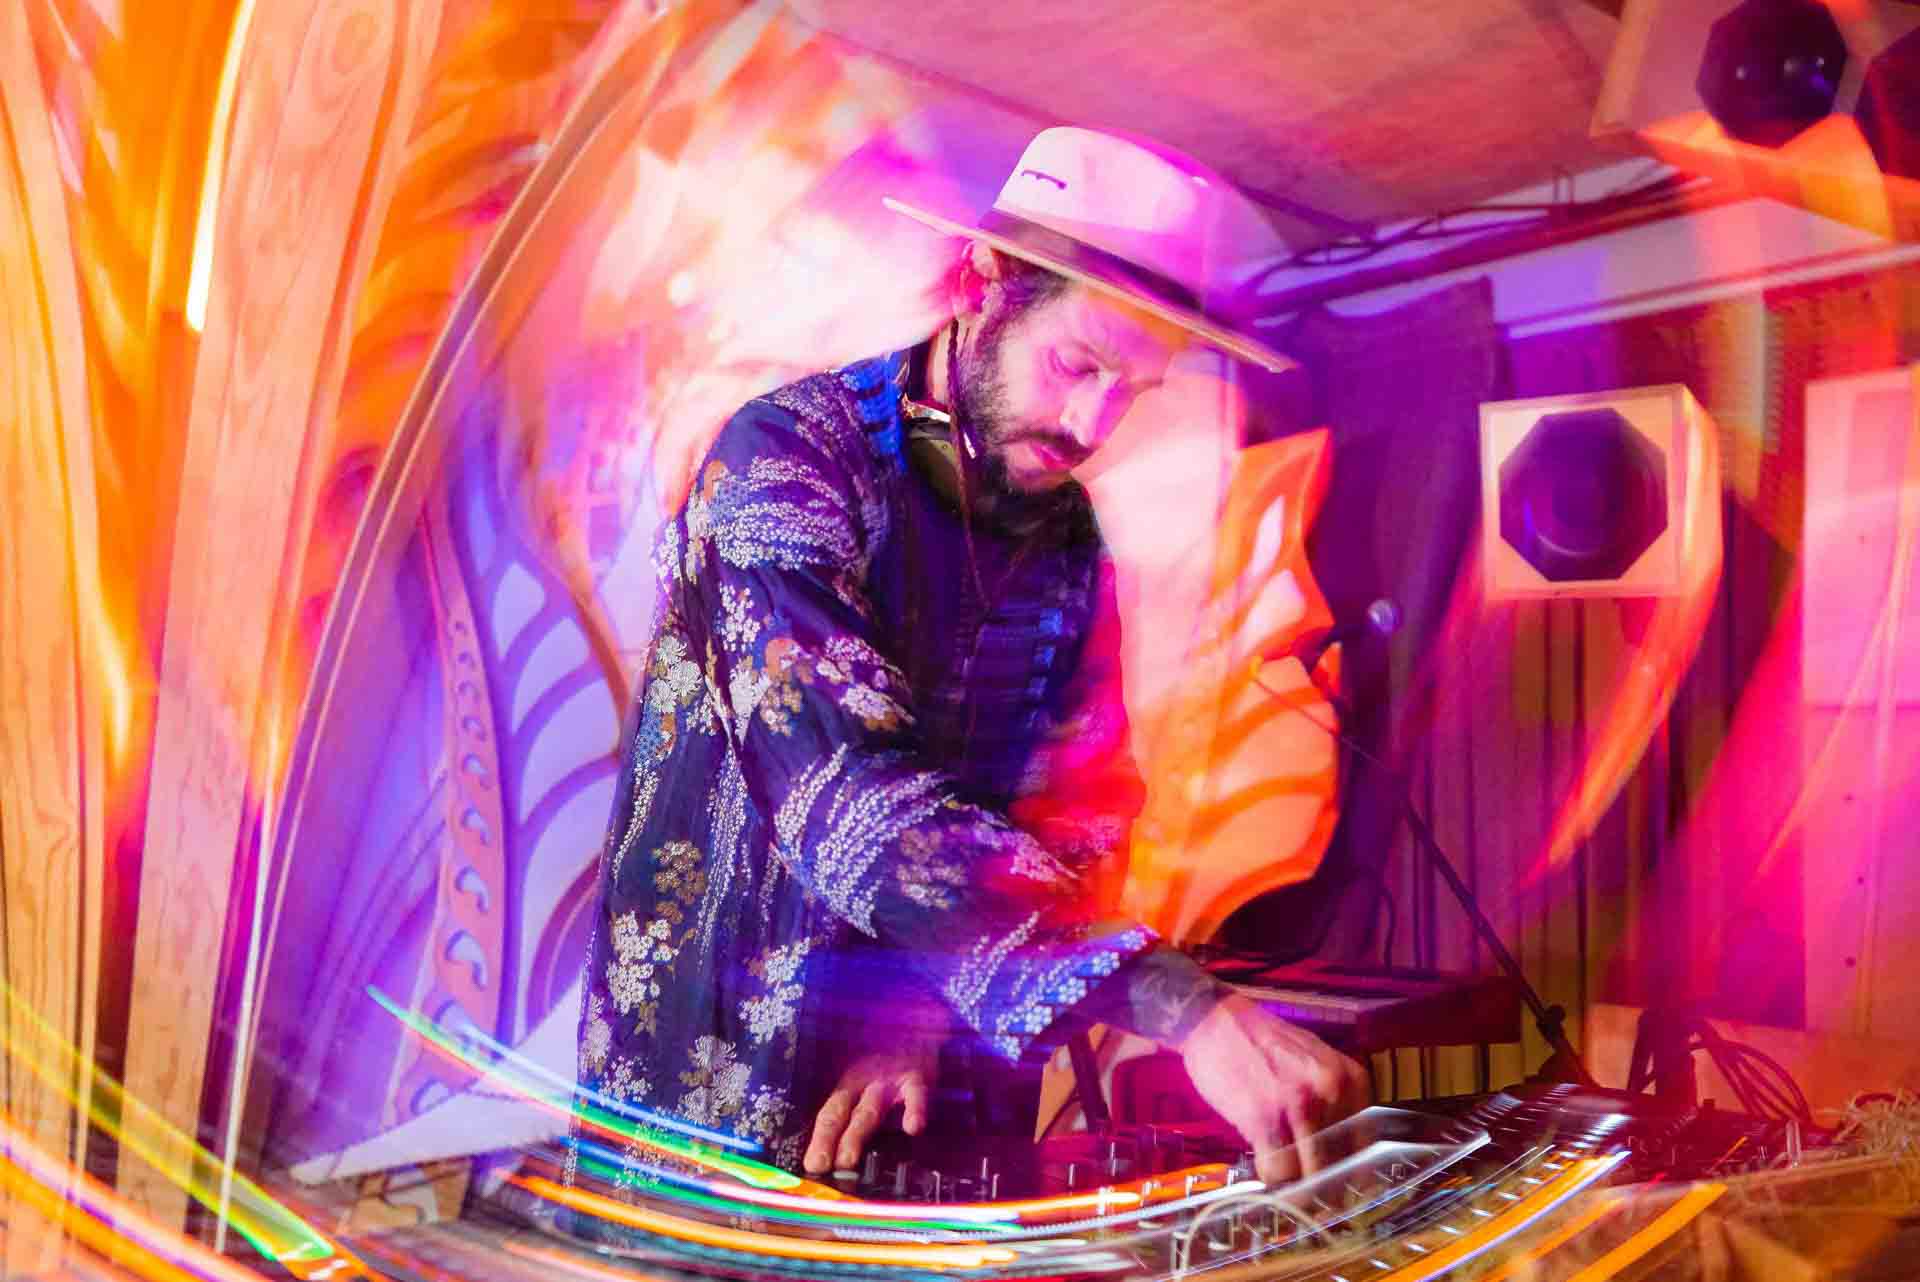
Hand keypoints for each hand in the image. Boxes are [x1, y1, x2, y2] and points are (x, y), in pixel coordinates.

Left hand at [802, 1041, 936, 1174]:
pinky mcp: (917, 1075)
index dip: (819, 1139)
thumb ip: (859, 1104)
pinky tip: (912, 1128)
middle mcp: (864, 1082)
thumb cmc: (891, 1053)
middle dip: (828, 1140)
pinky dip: (915, 1110)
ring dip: (856, 1134)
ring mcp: (889, 1079)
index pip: (829, 1114)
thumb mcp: (869, 1073)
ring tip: (847, 1160)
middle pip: (840, 1112)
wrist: (920, 1020)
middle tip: (818, 1166)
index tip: (811, 1166)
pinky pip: (916, 1094)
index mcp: (850, 1084)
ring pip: (869, 1109)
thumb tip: (841, 1149)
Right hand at [1179, 993, 1369, 1183]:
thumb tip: (1341, 1152)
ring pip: (1312, 1173)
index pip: (1366, 1145)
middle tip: (1316, 1197)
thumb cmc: (1263, 1041)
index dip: (1353, 1174)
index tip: (1341, 1188)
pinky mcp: (1263, 1117)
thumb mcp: (1315, 1060)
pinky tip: (1266, 1168)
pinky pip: (1278, 1169)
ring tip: (1289, 1186)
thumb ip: (1333, 1100)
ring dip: (1300, 1188)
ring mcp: (1298, 1105)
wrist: (1215, 1020)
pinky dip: (1273, 1178)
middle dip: (1328, 1188)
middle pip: (1342, 1164)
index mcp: (1351, 1077)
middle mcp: (1332, 1091)